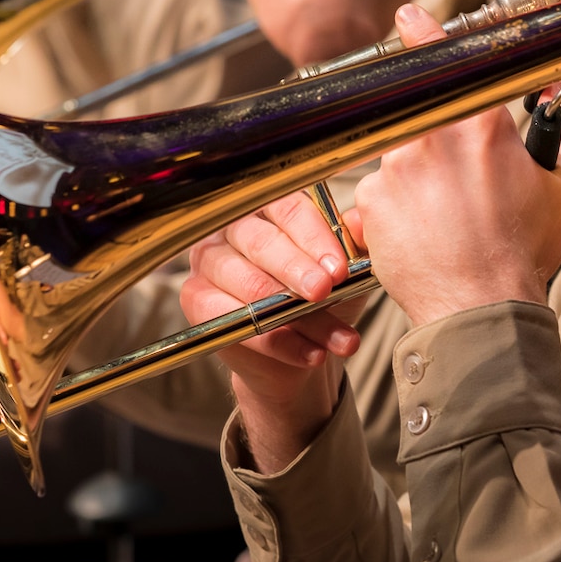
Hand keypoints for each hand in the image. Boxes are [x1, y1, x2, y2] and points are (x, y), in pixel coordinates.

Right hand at [182, 193, 366, 471]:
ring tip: (337, 339)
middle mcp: (231, 228)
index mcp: (269, 208)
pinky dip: (278, 342)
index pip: (286, 208)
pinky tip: (311, 353)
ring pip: (250, 285)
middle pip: (260, 241)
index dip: (314, 237)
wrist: (301, 352)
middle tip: (326, 292)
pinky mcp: (196, 300)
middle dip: (298, 270)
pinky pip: (235, 320)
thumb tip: (364, 220)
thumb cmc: (320, 299)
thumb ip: (355, 242)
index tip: (340, 268)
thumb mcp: (346, 269)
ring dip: (297, 316)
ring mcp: (208, 262)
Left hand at [352, 5, 560, 325]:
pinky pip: (380, 191)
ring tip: (446, 216)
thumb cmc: (525, 252)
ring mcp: (395, 168)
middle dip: (431, 131)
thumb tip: (559, 105)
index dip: (423, 32)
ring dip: (418, 174)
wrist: (481, 307)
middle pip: (421, 111)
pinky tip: (424, 232)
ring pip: (401, 153)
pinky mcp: (371, 201)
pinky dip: (397, 207)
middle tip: (448, 166)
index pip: (444, 57)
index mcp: (480, 125)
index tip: (410, 17)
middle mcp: (431, 137)